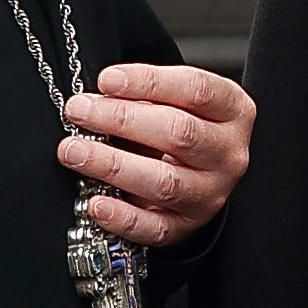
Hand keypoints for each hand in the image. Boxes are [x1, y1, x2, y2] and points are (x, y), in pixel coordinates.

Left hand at [58, 63, 254, 248]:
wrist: (199, 173)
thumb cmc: (181, 126)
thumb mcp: (177, 100)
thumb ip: (146, 95)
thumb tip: (96, 99)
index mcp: (233, 111)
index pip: (195, 90)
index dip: (148, 82)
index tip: (106, 80)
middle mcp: (228, 154)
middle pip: (179, 133)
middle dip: (121, 120)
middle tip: (79, 111)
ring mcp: (210, 194)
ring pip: (164, 181)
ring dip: (112, 165)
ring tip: (74, 151)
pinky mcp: (187, 226)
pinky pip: (155, 227)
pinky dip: (121, 217)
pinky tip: (95, 203)